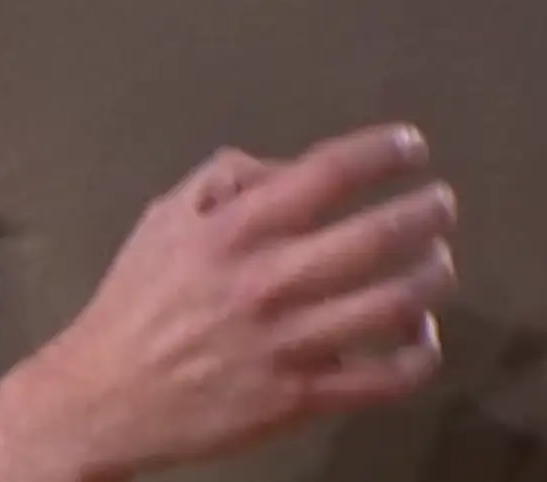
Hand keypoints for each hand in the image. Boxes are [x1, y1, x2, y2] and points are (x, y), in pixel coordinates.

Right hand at [29, 125, 457, 479]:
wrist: (103, 399)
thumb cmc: (138, 299)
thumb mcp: (168, 216)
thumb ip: (229, 179)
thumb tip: (291, 168)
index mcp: (237, 229)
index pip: (327, 173)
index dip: (382, 152)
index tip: (411, 146)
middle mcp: (270, 281)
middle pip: (376, 236)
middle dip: (426, 212)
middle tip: (442, 203)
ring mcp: (290, 344)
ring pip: (393, 306)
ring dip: (432, 277)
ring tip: (440, 263)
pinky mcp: (300, 400)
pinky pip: (384, 380)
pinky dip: (419, 354)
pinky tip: (422, 334)